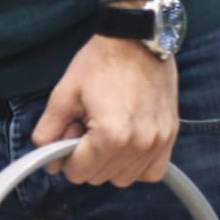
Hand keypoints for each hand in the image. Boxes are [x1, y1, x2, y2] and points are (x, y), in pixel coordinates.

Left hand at [30, 33, 178, 185]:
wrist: (137, 40)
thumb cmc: (100, 63)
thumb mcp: (64, 94)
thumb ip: (49, 131)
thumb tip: (47, 159)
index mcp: (111, 135)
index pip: (79, 173)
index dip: (65, 159)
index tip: (66, 140)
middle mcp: (139, 144)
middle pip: (101, 178)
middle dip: (86, 159)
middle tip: (84, 130)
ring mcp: (159, 142)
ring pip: (125, 178)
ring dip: (109, 164)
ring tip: (104, 133)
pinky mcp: (171, 136)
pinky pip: (152, 172)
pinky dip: (135, 166)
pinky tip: (124, 145)